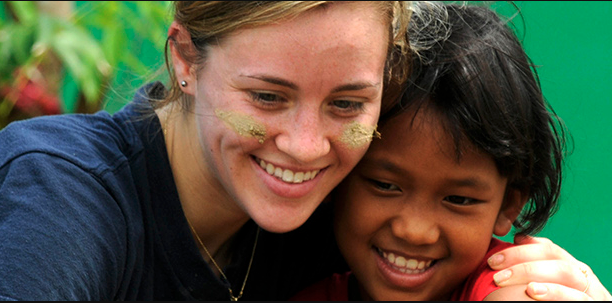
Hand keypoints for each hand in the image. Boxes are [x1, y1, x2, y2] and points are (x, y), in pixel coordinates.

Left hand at [487, 235, 610, 300]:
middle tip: (493, 267)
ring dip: (532, 271)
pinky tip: (533, 291)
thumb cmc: (554, 302)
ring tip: (504, 278)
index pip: (546, 247)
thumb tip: (514, 243)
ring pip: (565, 270)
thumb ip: (531, 270)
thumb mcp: (546, 285)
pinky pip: (577, 297)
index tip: (494, 258)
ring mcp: (591, 289)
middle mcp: (581, 273)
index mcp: (569, 265)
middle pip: (552, 253)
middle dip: (519, 257)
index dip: (519, 248)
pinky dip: (554, 292)